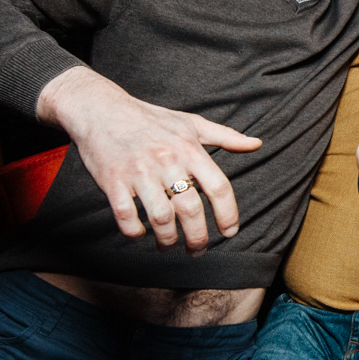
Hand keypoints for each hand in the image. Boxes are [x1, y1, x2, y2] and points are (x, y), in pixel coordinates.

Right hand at [35, 65, 260, 251]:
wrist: (101, 109)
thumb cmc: (151, 119)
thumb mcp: (191, 123)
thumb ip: (226, 136)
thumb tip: (256, 144)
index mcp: (189, 149)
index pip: (218, 187)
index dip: (228, 214)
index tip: (229, 232)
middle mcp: (166, 161)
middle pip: (191, 210)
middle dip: (198, 238)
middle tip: (198, 249)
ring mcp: (138, 172)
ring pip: (160, 219)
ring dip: (167, 240)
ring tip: (169, 246)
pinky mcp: (112, 181)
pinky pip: (126, 217)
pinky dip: (135, 232)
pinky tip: (140, 234)